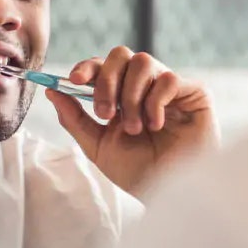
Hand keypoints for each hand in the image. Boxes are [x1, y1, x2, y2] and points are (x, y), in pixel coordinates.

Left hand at [46, 47, 218, 196]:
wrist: (168, 193)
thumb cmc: (137, 172)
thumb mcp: (97, 145)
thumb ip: (75, 118)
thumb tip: (52, 91)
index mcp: (122, 94)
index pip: (103, 65)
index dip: (88, 66)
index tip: (75, 80)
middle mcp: (145, 86)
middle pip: (121, 54)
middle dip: (106, 81)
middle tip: (105, 113)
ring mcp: (169, 88)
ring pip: (143, 61)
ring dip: (131, 96)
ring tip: (135, 127)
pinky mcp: (194, 93)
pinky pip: (168, 78)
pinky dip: (155, 101)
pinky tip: (156, 125)